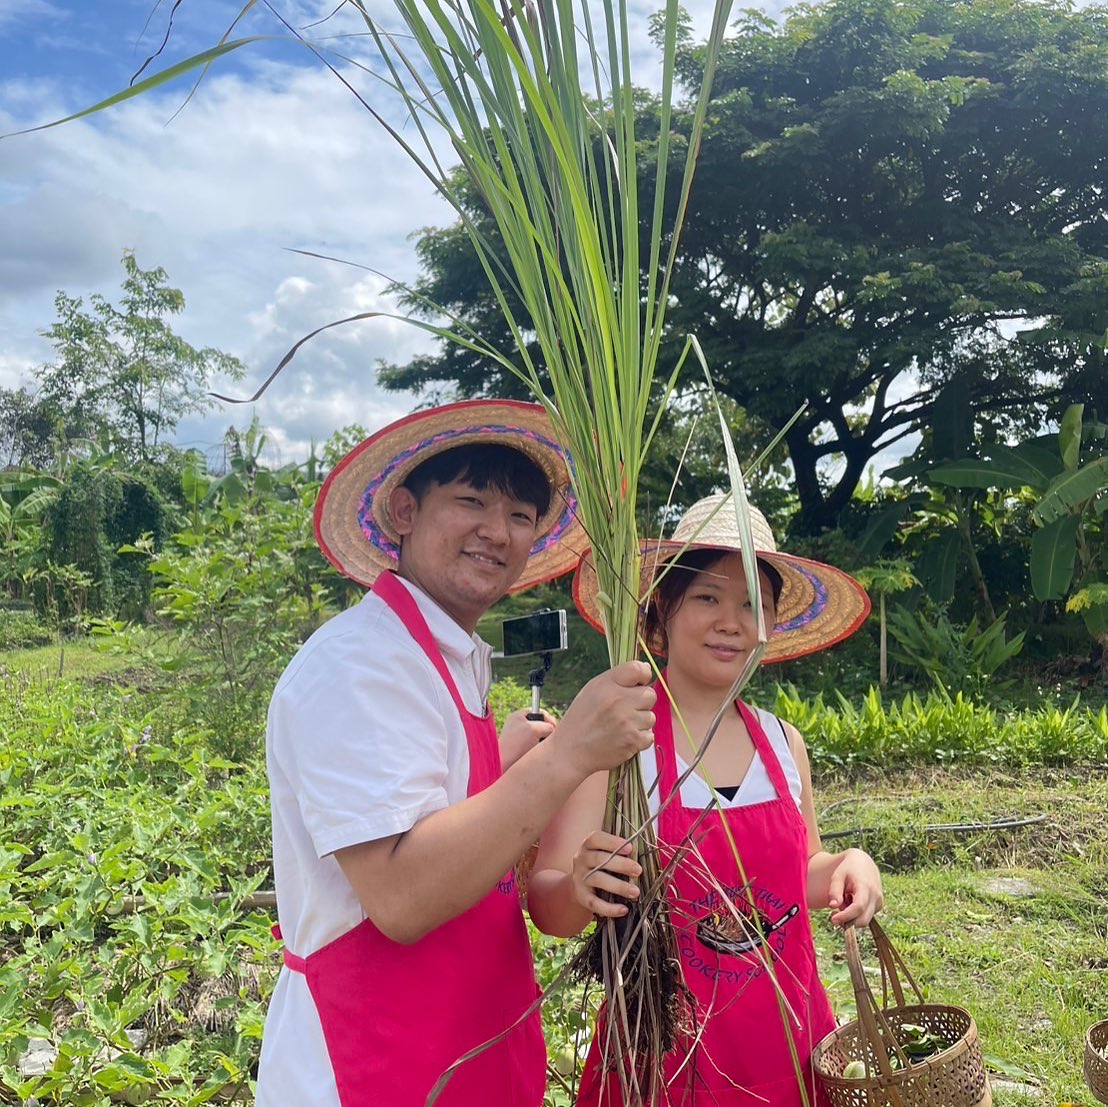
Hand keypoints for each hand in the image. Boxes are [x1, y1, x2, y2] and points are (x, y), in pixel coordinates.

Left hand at [499, 709, 554, 769]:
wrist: (503, 765)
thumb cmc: (515, 745)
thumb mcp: (534, 729)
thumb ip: (548, 725)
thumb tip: (553, 731)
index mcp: (519, 715)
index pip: (540, 712)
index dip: (549, 719)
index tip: (553, 727)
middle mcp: (519, 725)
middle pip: (542, 725)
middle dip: (547, 731)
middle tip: (548, 738)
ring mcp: (521, 738)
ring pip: (540, 737)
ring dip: (543, 742)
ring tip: (540, 747)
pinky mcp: (522, 749)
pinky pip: (537, 747)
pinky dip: (539, 749)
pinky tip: (536, 754)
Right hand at [554, 662, 655, 776]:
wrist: (571, 750)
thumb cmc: (582, 718)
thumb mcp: (592, 689)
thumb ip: (618, 678)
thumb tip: (647, 669)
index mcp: (607, 684)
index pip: (639, 669)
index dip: (643, 675)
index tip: (639, 683)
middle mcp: (618, 700)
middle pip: (650, 694)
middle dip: (641, 702)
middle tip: (626, 709)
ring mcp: (627, 721)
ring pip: (651, 717)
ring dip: (640, 722)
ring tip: (621, 726)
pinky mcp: (632, 740)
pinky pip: (649, 736)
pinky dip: (639, 739)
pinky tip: (623, 738)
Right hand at [572, 831, 640, 917]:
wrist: (579, 884)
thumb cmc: (600, 864)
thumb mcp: (604, 852)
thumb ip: (619, 849)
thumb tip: (644, 850)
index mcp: (588, 845)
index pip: (596, 839)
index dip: (612, 842)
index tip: (630, 848)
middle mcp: (581, 859)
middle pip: (599, 859)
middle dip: (621, 865)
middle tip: (639, 870)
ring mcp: (580, 878)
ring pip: (598, 880)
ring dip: (618, 886)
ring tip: (635, 892)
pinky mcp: (581, 896)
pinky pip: (594, 903)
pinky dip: (609, 908)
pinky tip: (623, 910)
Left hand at [828, 848, 883, 926]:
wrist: (864, 862)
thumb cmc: (848, 869)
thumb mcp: (838, 876)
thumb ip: (834, 891)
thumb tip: (833, 906)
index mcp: (865, 886)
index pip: (858, 907)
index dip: (846, 916)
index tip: (833, 919)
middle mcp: (876, 895)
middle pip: (863, 919)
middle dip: (848, 921)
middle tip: (834, 915)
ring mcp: (879, 901)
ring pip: (864, 920)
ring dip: (852, 917)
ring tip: (845, 899)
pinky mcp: (879, 905)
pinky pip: (867, 916)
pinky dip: (857, 914)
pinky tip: (852, 900)